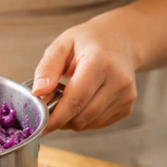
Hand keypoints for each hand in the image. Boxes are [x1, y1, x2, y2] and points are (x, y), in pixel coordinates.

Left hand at [32, 13, 138, 134]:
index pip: (75, 101)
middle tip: (49, 108)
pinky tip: (81, 102)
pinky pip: (98, 123)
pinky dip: (84, 119)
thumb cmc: (89, 41)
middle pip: (82, 116)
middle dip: (60, 119)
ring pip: (89, 123)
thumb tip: (38, 92)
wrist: (120, 40)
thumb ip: (48, 67)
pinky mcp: (127, 106)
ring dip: (72, 120)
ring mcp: (126, 95)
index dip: (55, 118)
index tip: (39, 126)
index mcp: (99, 63)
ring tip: (66, 100)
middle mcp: (118, 81)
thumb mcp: (63, 45)